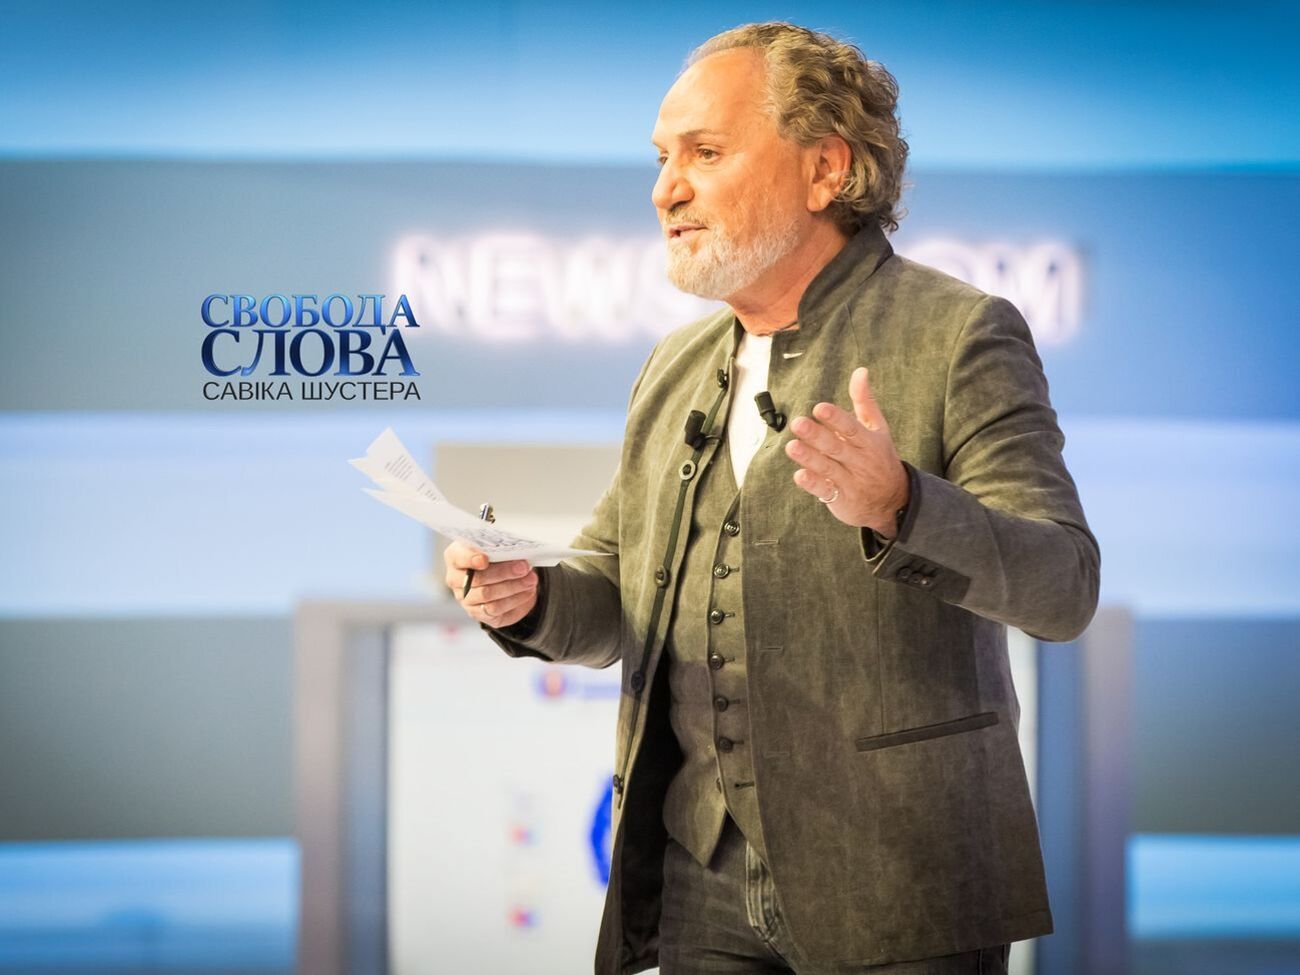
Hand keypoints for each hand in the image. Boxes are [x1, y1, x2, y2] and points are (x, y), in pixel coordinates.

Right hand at [443, 539, 538, 627]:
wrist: (497, 573)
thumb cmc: (492, 554)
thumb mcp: (491, 544)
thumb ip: (496, 544)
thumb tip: (515, 548)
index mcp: (455, 558)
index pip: (459, 558)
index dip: (471, 559)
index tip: (484, 559)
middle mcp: (456, 581)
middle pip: (478, 581)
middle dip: (504, 574)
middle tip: (523, 567)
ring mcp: (467, 600)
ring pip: (489, 599)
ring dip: (514, 589)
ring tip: (531, 580)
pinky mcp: (480, 614)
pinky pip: (498, 613)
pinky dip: (516, 601)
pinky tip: (528, 591)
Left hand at [784, 366, 909, 536]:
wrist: (894, 501)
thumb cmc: (880, 457)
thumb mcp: (878, 429)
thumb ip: (865, 401)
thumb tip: (860, 371)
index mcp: (868, 442)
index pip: (851, 428)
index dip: (836, 418)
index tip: (819, 408)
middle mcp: (859, 461)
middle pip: (836, 447)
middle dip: (817, 436)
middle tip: (797, 423)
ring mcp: (850, 481)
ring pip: (828, 468)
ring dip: (809, 458)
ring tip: (792, 447)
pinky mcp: (841, 498)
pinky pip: (826, 491)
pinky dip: (813, 484)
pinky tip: (799, 475)